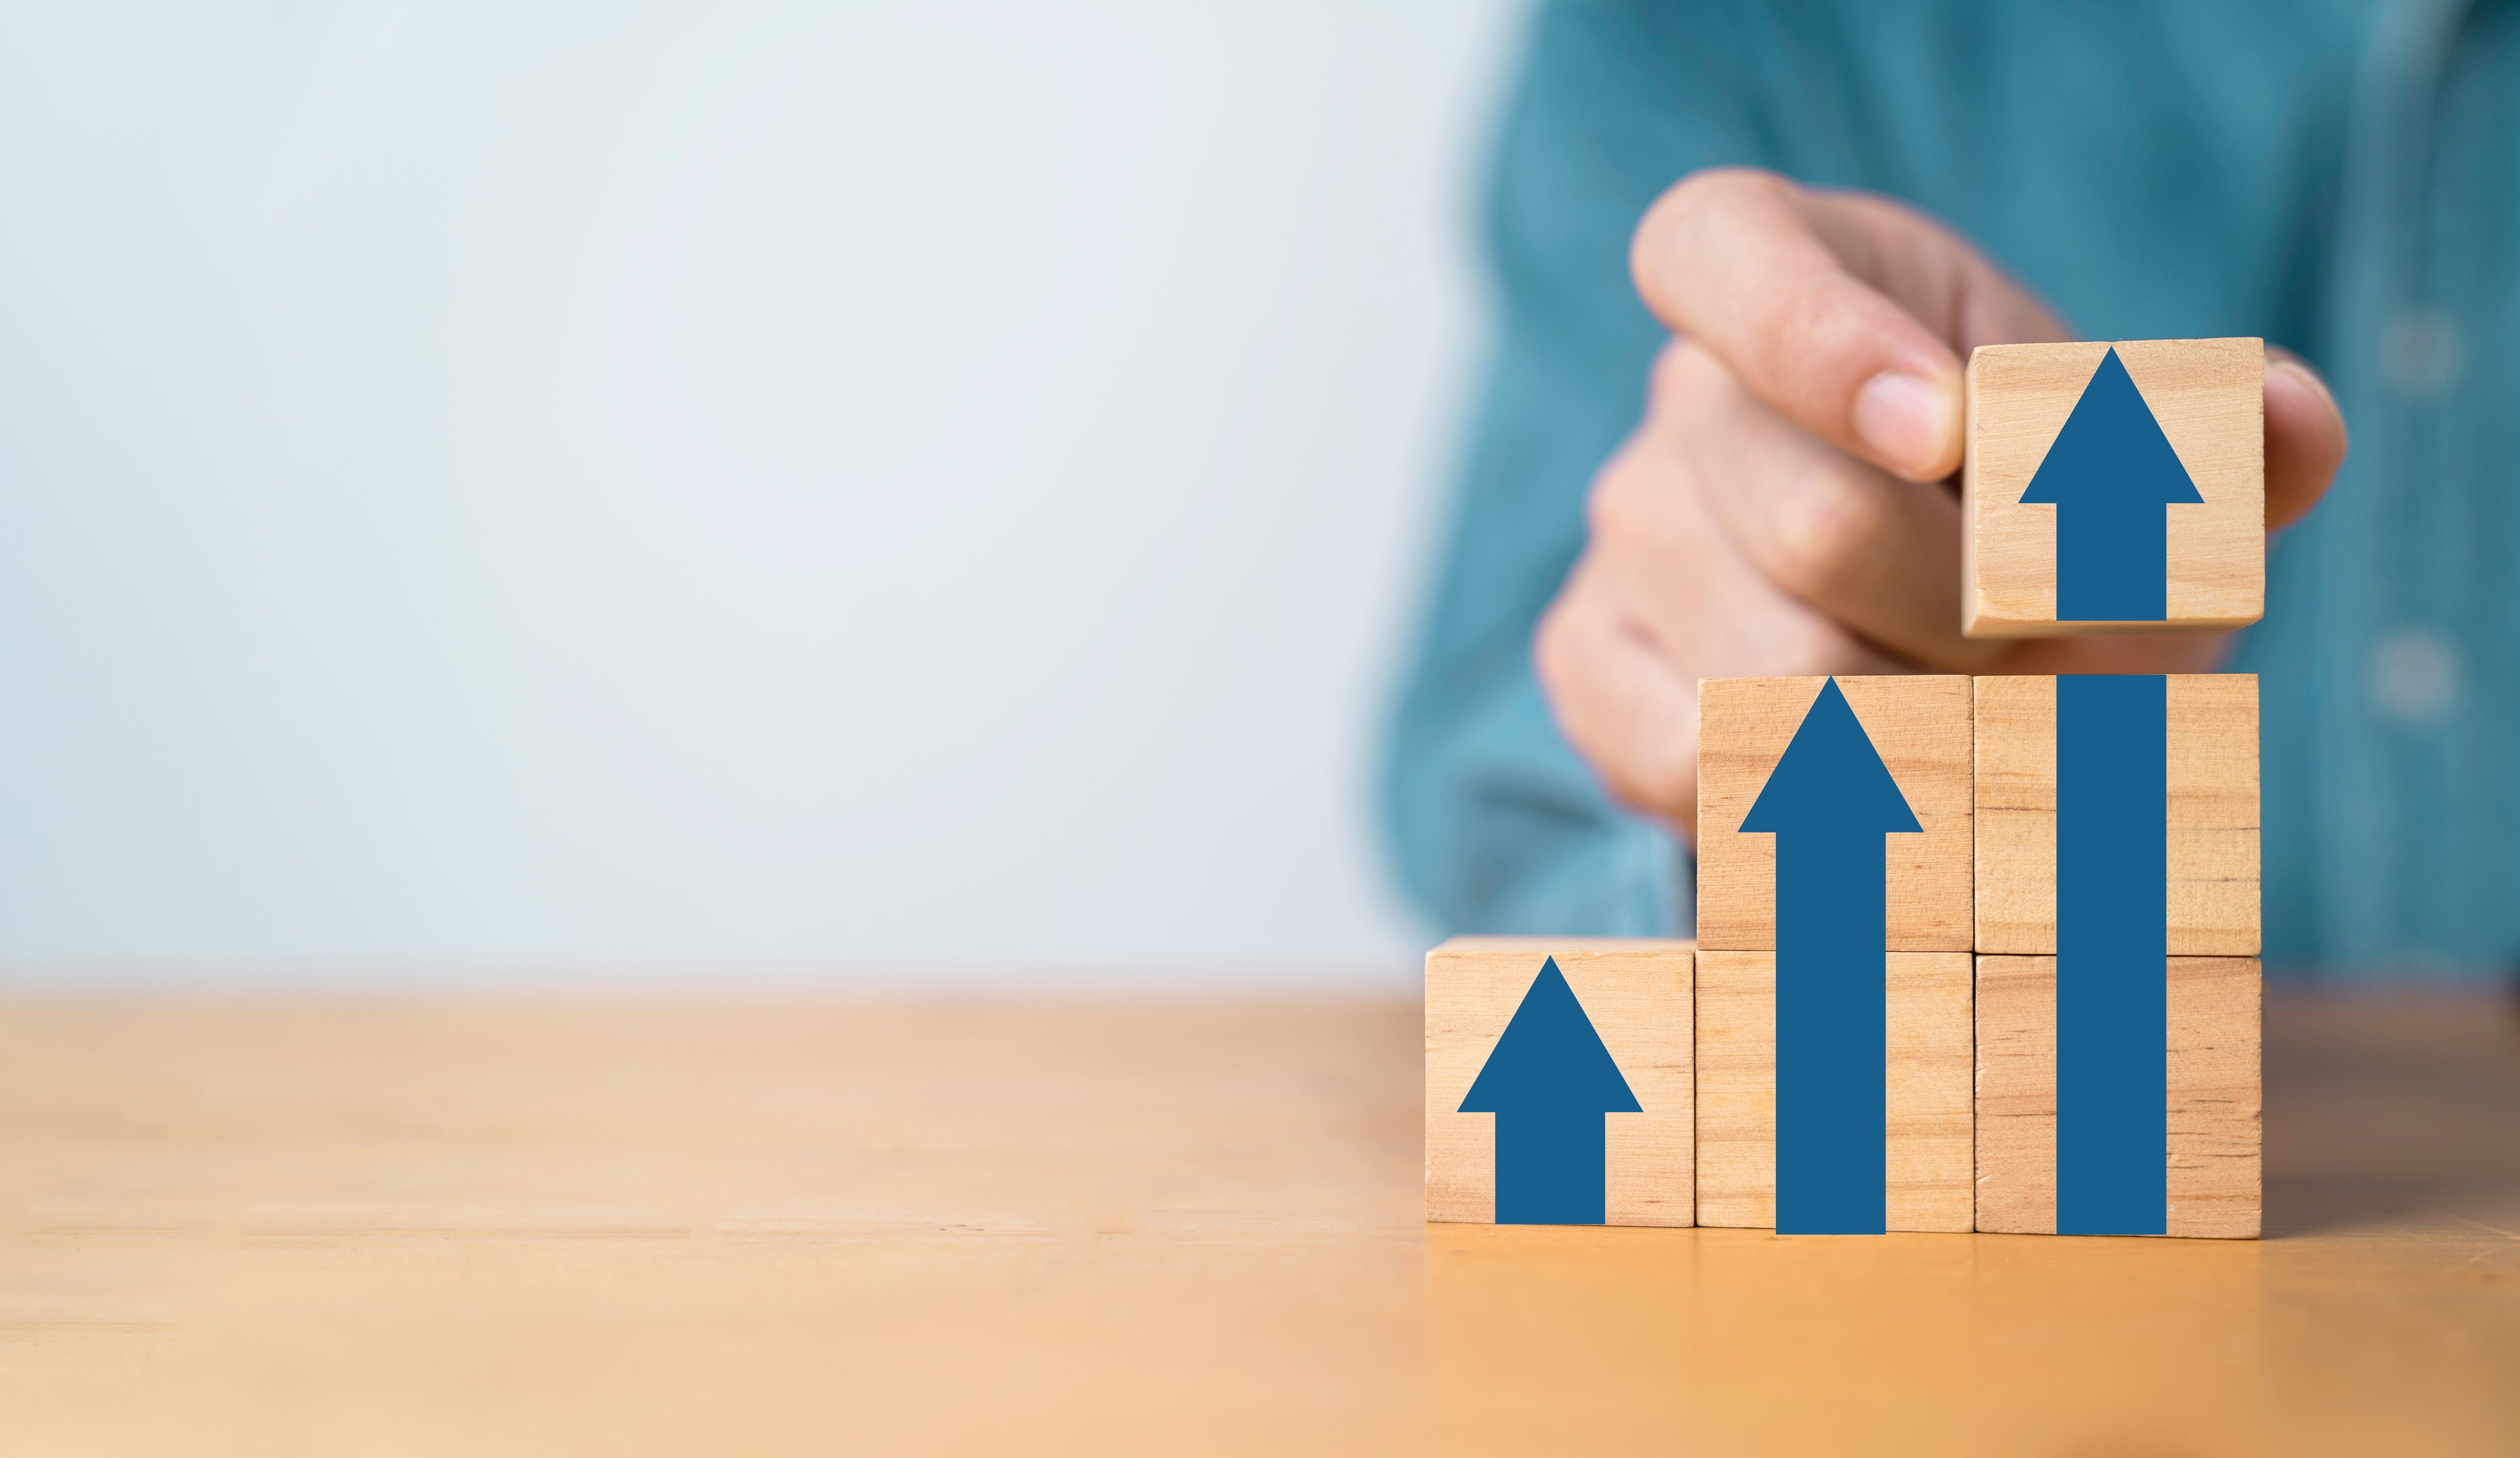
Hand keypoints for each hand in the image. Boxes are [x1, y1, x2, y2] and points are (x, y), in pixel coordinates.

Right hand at [1534, 168, 2349, 836]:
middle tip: (2048, 654)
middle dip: (1985, 631)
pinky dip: (1833, 808)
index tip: (1943, 426)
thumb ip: (2223, 453)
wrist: (1938, 647)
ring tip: (1982, 726)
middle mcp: (1684, 396)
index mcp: (1797, 268)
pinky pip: (1701, 769)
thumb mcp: (2138, 479)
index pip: (1726, 255)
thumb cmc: (2044, 532)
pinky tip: (1889, 781)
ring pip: (1782, 682)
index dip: (1822, 341)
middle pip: (1824, 530)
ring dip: (1935, 742)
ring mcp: (1625, 530)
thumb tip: (2295, 424)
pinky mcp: (1587, 663)